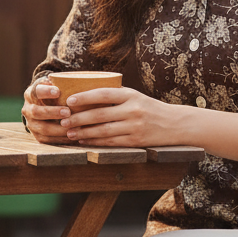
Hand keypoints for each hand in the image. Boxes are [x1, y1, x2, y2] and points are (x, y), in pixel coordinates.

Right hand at [22, 82, 70, 143]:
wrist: (43, 107)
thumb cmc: (53, 94)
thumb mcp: (52, 85)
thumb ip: (58, 83)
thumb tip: (69, 80)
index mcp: (30, 94)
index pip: (36, 92)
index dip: (46, 92)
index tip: (58, 91)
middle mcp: (27, 109)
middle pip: (37, 112)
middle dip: (53, 112)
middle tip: (68, 112)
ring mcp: (31, 124)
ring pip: (43, 128)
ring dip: (59, 128)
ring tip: (74, 126)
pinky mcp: (37, 136)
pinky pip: (48, 140)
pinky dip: (61, 138)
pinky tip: (73, 135)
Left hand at [59, 87, 174, 147]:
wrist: (174, 124)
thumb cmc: (149, 108)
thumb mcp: (135, 96)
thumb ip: (115, 96)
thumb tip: (85, 94)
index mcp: (131, 95)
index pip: (103, 94)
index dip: (85, 97)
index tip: (69, 100)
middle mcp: (133, 110)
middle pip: (100, 114)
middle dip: (78, 118)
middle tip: (63, 120)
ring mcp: (134, 127)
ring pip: (103, 130)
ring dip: (83, 132)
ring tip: (69, 132)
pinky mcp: (135, 142)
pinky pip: (111, 142)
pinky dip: (95, 142)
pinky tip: (84, 141)